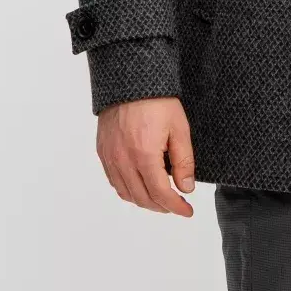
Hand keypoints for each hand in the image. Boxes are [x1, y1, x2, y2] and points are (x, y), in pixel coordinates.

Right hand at [96, 96, 195, 215]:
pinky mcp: (103, 151)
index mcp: (144, 155)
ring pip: (126, 193)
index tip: (188, 211)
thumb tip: (186, 188)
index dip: (176, 207)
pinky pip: (114, 181)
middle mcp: (123, 161)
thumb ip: (183, 161)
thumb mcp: (179, 128)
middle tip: (177, 205)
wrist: (129, 79)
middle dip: (162, 206)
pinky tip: (140, 185)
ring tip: (161, 198)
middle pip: (143, 198)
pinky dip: (128, 190)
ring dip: (144, 201)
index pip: (160, 194)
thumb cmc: (157, 100)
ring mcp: (110, 157)